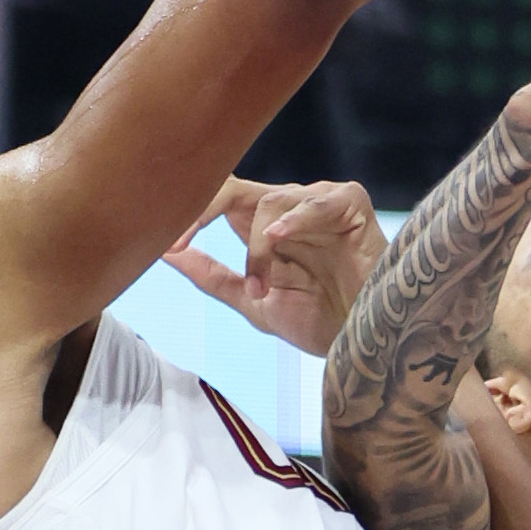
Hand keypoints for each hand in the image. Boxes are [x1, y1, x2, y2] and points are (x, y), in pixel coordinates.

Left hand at [164, 175, 385, 356]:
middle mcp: (288, 208)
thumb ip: (213, 277)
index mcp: (263, 225)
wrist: (366, 342)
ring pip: (270, 201)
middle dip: (203, 209)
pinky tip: (280, 239)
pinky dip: (296, 218)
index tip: (164, 244)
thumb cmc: (320, 322)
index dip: (190, 215)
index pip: (218, 199)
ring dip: (258, 249)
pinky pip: (319, 201)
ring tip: (263, 288)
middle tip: (182, 238)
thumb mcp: (254, 303)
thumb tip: (166, 254)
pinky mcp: (351, 204)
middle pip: (235, 187)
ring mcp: (319, 203)